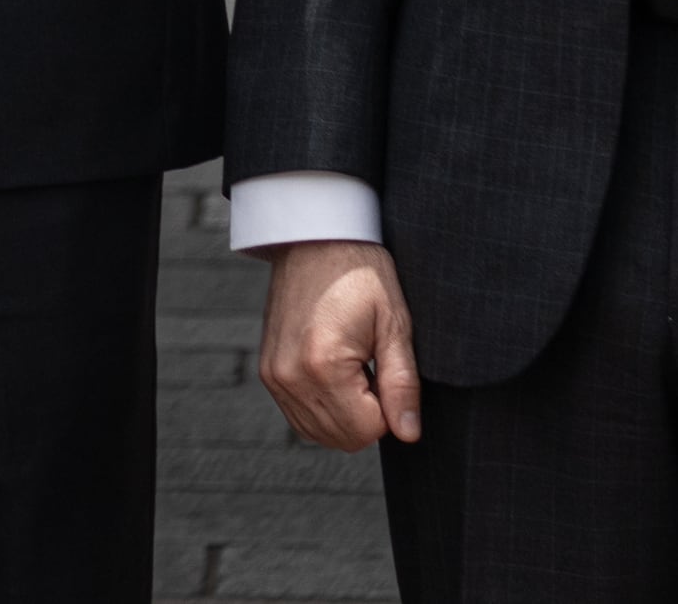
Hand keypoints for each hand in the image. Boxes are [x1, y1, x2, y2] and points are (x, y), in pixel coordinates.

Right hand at [256, 241, 421, 448]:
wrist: (314, 240)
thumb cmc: (359, 274)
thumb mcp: (394, 324)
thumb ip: (402, 385)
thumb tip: (409, 434)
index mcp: (322, 365)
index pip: (367, 431)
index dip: (389, 409)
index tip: (386, 370)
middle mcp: (289, 376)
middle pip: (342, 438)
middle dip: (368, 415)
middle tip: (372, 368)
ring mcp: (273, 376)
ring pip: (320, 433)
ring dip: (345, 414)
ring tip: (354, 369)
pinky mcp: (268, 372)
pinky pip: (300, 417)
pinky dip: (324, 409)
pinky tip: (336, 375)